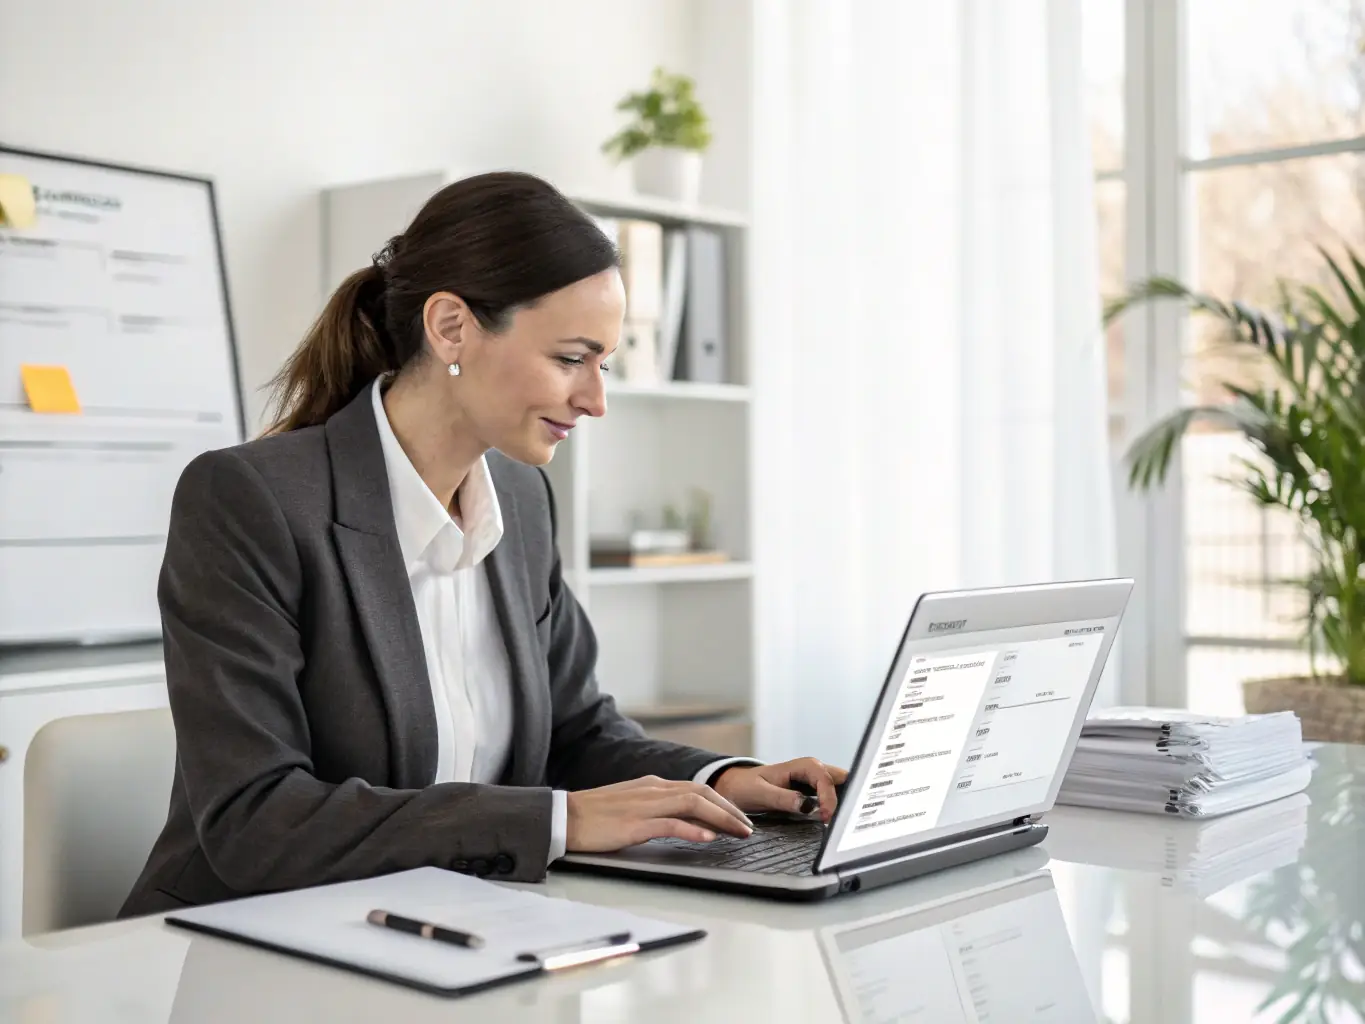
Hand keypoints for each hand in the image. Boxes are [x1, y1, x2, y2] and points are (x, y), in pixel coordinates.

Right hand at [565, 775, 754, 851]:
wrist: (564, 817)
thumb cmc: (594, 816)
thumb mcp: (630, 805)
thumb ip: (656, 808)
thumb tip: (683, 821)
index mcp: (652, 785)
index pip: (696, 788)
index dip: (721, 802)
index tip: (738, 817)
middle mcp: (653, 790)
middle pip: (701, 793)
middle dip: (729, 809)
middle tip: (748, 827)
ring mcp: (645, 805)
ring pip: (693, 803)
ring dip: (721, 818)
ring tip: (740, 833)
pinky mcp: (635, 823)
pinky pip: (670, 823)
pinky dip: (693, 829)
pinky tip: (708, 838)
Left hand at [711, 758, 848, 822]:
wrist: (737, 788)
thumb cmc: (746, 787)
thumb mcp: (761, 794)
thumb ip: (784, 799)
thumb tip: (808, 806)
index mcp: (803, 766)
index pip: (826, 779)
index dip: (829, 798)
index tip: (826, 818)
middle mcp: (813, 771)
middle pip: (842, 780)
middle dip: (850, 797)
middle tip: (849, 820)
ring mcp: (816, 782)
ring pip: (841, 788)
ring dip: (846, 803)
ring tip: (847, 824)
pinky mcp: (815, 793)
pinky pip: (834, 797)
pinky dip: (839, 808)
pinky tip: (839, 822)